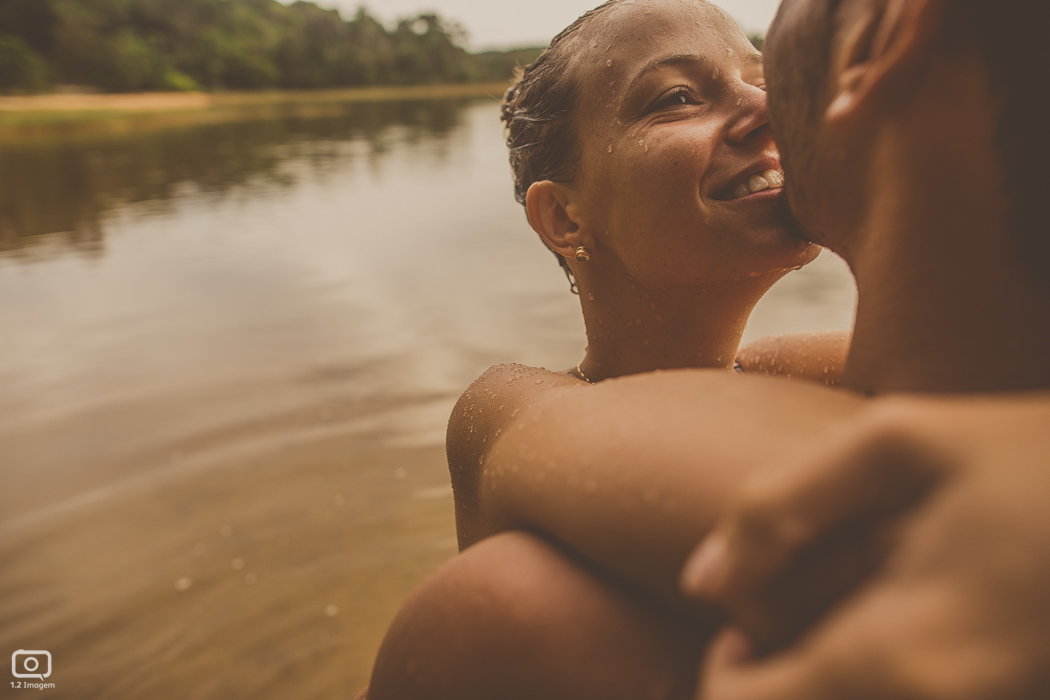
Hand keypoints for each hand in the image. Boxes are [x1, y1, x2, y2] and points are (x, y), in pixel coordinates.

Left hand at [680, 397, 1049, 699]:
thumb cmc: (1033, 461)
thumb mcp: (900, 442)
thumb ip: (779, 506)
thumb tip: (701, 577)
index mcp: (892, 657)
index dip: (723, 672)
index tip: (744, 621)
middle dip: (771, 678)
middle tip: (795, 614)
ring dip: (819, 675)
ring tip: (847, 616)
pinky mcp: (995, 695)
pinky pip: (895, 694)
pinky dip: (864, 673)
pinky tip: (892, 623)